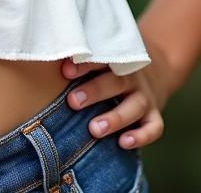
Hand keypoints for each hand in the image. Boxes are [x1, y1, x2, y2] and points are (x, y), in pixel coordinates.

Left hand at [60, 46, 179, 149]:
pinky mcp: (154, 114)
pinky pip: (154, 127)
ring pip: (136, 106)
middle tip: (73, 101)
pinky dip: (142, 136)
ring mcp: (145, 96)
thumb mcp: (102, 57)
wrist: (156, 67)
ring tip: (94, 129)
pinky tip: (124, 143)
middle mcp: (132, 77)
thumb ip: (80, 62)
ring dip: (115, 118)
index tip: (65, 71)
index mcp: (116, 59)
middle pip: (116, 82)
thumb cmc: (113, 66)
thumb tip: (43, 59)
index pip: (101, 58)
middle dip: (95, 91)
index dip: (84, 65)